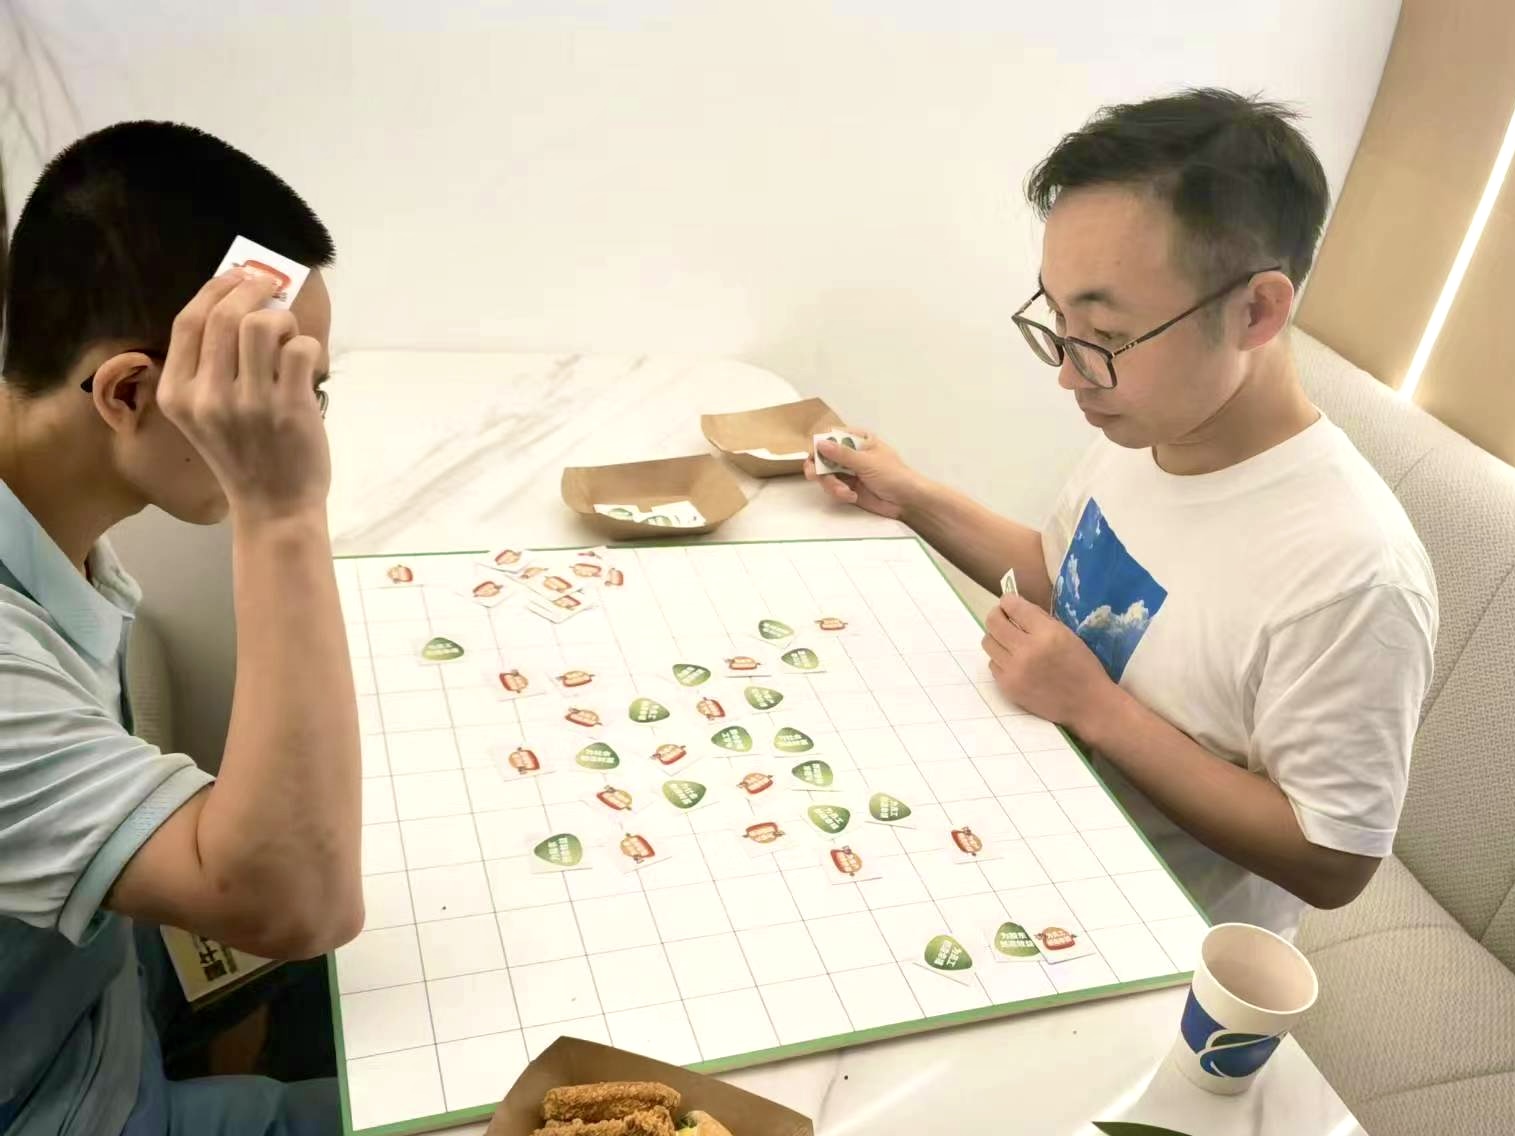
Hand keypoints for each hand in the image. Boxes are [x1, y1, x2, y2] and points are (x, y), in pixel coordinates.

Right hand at [156, 270, 329, 519]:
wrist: (274, 508)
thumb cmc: (244, 455)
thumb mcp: (204, 415)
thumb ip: (211, 365)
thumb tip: (239, 299)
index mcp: (176, 395)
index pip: (188, 321)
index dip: (215, 289)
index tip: (236, 275)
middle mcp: (207, 397)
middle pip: (226, 314)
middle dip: (253, 289)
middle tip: (270, 287)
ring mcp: (250, 403)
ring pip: (263, 324)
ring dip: (282, 319)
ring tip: (287, 337)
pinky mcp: (290, 408)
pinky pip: (300, 348)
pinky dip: (307, 344)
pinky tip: (304, 363)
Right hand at [803, 428, 926, 520]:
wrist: (906, 500)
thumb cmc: (893, 474)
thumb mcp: (867, 462)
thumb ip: (842, 454)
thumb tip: (820, 443)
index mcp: (858, 439)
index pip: (831, 435)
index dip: (820, 444)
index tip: (816, 455)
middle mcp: (850, 453)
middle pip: (822, 456)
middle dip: (819, 468)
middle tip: (815, 476)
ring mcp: (847, 471)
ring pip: (824, 474)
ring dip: (831, 485)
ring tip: (846, 492)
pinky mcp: (847, 487)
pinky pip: (832, 488)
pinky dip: (838, 493)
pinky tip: (852, 496)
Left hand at [982, 594, 1117, 730]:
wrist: (1087, 705)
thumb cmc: (1082, 667)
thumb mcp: (1068, 634)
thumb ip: (1040, 620)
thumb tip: (1014, 607)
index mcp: (1047, 634)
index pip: (1014, 606)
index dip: (1008, 601)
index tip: (1009, 603)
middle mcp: (1027, 651)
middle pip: (993, 622)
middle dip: (997, 615)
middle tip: (1004, 618)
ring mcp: (1014, 670)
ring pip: (988, 642)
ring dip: (996, 637)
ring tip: (1008, 641)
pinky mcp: (1007, 687)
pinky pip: (992, 664)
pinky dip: (1000, 659)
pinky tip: (1014, 662)